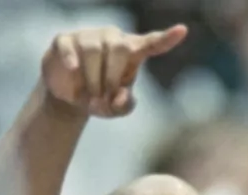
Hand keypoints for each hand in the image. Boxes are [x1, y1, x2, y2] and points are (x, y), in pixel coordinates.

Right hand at [42, 25, 187, 117]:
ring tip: (90, 97)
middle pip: (118, 48)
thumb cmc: (100, 98)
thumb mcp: (115, 109)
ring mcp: (87, 36)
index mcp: (130, 52)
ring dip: (92, 78)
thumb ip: (124, 105)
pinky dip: (72, 61)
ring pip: (93, 49)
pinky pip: (70, 46)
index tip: (183, 31)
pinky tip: (74, 72)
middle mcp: (111, 39)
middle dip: (111, 77)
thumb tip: (120, 95)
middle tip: (104, 98)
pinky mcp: (64, 40)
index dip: (167, 38)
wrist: (69, 97)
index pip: (151, 43)